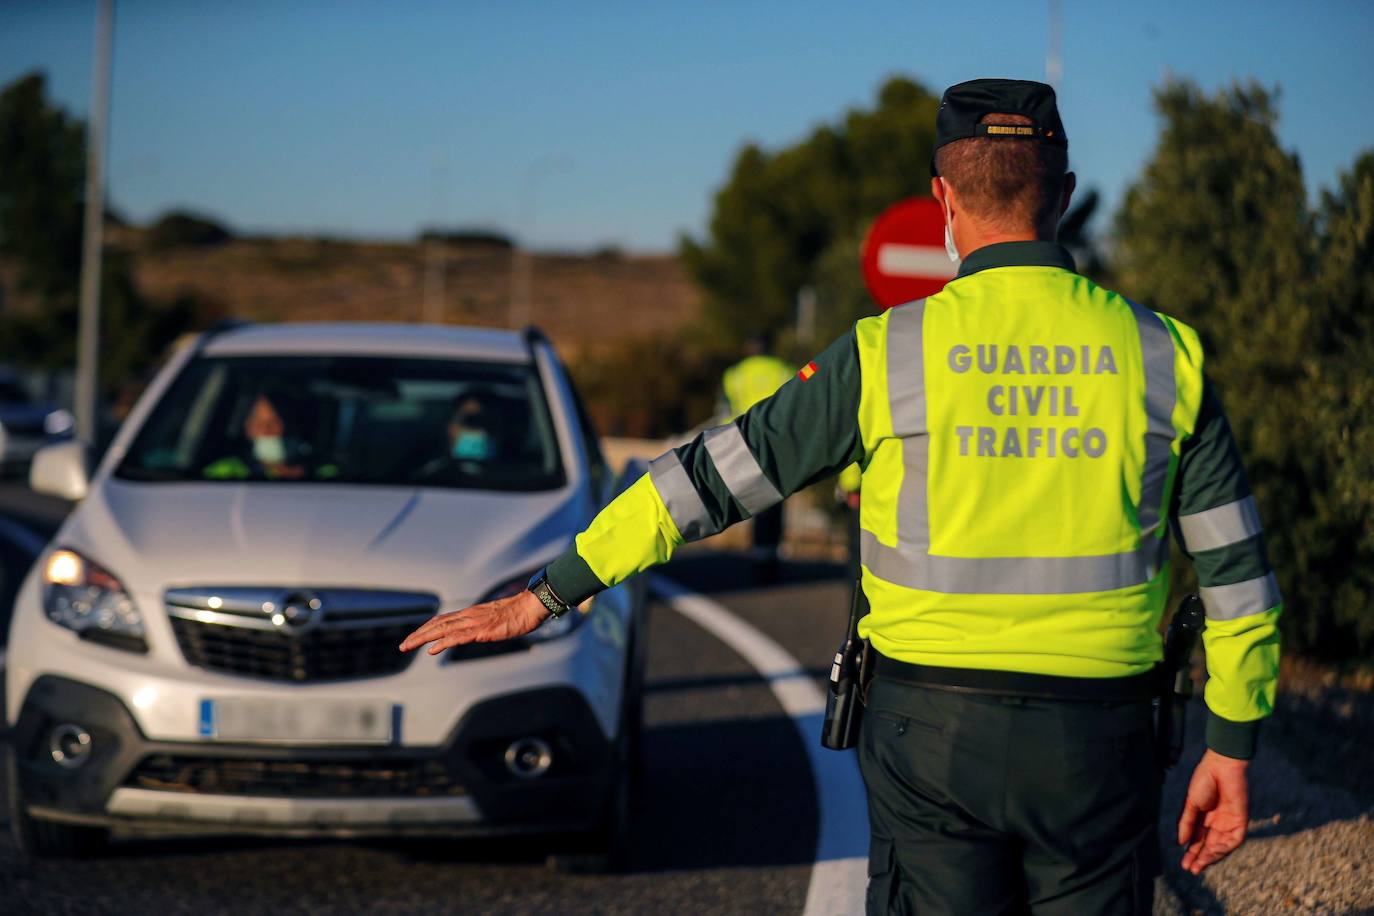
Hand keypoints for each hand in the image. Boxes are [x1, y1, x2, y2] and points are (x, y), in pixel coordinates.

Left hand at [398, 591, 548, 654]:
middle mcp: (468, 615)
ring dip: (422, 638)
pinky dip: (442, 643)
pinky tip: (432, 650)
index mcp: (472, 613)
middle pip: (437, 624)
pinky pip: (457, 637)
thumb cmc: (519, 614)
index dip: (427, 628)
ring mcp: (474, 622)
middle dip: (418, 634)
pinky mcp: (481, 630)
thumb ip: (486, 625)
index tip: (415, 636)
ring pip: (441, 629)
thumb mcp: (498, 620)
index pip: (443, 620)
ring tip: (407, 646)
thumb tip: (481, 632)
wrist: (531, 607)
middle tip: (403, 645)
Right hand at [1177, 749, 1249, 874]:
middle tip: (1191, 870)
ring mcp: (1230, 822)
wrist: (1220, 765)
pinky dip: (1224, 847)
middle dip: (1200, 858)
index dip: (1192, 852)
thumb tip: (1179, 842)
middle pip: (1209, 845)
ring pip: (1222, 846)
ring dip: (1211, 856)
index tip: (1184, 863)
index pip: (1199, 839)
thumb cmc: (1204, 780)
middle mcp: (1218, 823)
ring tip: (1199, 865)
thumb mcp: (1191, 804)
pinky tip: (1211, 851)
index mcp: (1205, 818)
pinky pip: (1234, 838)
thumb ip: (1186, 823)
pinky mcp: (1241, 820)